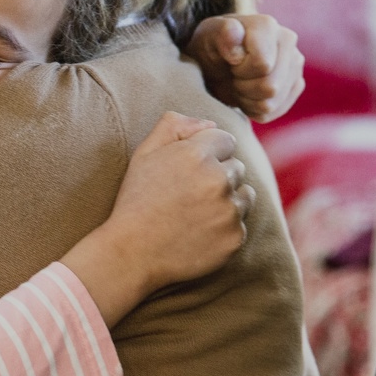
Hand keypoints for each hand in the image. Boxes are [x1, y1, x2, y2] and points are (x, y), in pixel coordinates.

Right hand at [63, 112, 253, 326]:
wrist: (131, 252)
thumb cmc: (135, 201)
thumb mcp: (143, 155)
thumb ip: (173, 127)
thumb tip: (208, 123)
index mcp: (196, 154)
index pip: (225, 140)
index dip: (208, 153)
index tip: (190, 170)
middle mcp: (218, 180)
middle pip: (236, 168)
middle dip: (218, 177)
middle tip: (188, 194)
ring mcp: (229, 211)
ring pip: (244, 195)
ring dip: (227, 201)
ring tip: (195, 213)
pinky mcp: (234, 238)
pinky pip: (240, 224)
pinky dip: (224, 228)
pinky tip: (198, 232)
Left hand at [185, 14, 304, 122]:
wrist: (217, 60)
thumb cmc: (211, 46)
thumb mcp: (208, 36)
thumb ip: (222, 33)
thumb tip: (235, 34)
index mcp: (268, 26)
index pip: (263, 65)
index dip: (240, 70)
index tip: (230, 62)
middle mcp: (288, 41)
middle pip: (270, 87)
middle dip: (243, 87)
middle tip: (232, 75)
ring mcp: (295, 64)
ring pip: (271, 103)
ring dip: (246, 99)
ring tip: (238, 82)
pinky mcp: (295, 85)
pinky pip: (274, 111)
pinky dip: (253, 108)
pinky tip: (246, 92)